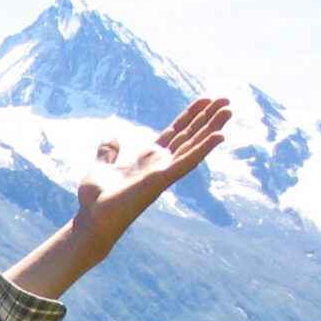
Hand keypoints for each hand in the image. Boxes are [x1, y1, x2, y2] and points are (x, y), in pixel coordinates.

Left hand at [6, 97, 230, 298]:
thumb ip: (108, 152)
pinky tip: (220, 135)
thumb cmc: (95, 200)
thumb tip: (111, 137)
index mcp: (148, 159)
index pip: (175, 132)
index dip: (190, 116)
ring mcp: (163, 172)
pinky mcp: (161, 180)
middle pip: (189, 136)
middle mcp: (160, 164)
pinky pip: (187, 161)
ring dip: (212, 127)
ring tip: (229, 110)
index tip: (205, 101)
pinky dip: (203, 148)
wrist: (92, 220)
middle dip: (208, 117)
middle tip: (226, 100)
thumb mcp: (100, 167)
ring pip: (194, 145)